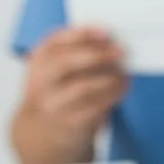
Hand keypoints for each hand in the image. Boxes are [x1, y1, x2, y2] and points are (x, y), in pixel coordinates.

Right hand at [19, 26, 126, 153]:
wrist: (43, 132)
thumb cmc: (58, 91)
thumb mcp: (56, 68)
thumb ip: (77, 52)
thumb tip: (111, 40)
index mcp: (38, 61)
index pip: (54, 42)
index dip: (81, 34)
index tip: (106, 32)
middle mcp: (41, 82)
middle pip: (64, 63)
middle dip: (96, 55)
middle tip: (121, 51)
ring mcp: (53, 104)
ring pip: (82, 87)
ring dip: (109, 77)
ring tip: (124, 72)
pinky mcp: (70, 123)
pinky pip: (94, 107)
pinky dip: (112, 95)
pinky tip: (123, 88)